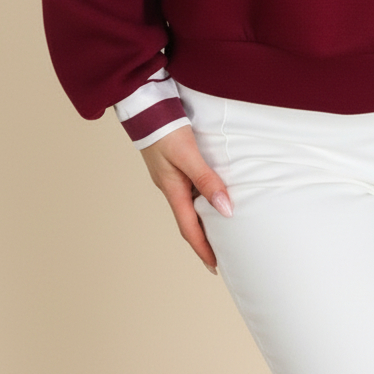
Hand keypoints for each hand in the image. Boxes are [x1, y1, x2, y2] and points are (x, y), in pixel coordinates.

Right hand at [140, 124, 233, 273]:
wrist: (147, 107)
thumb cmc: (165, 129)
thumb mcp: (187, 155)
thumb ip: (207, 179)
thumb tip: (226, 208)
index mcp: (172, 190)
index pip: (189, 229)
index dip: (202, 248)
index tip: (215, 266)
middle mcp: (171, 186)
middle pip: (189, 220)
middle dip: (203, 239)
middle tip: (221, 253)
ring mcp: (171, 176)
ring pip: (190, 204)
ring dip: (203, 218)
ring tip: (220, 228)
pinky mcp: (174, 164)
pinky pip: (190, 188)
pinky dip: (202, 198)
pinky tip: (211, 195)